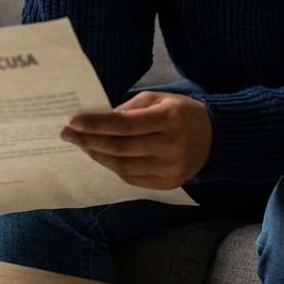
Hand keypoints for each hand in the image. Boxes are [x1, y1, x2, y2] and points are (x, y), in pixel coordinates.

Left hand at [60, 92, 211, 189]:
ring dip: (97, 156)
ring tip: (82, 145)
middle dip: (89, 141)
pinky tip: (103, 157)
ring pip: (123, 167)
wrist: (215, 137)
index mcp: (168, 119)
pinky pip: (132, 178)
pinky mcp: (169, 184)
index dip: (96, 124)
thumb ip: (129, 109)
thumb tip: (98, 121)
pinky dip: (114, 167)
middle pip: (120, 148)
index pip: (124, 125)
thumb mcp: (158, 99)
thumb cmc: (181, 112)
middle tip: (68, 134)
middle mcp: (171, 146)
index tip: (73, 122)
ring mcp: (170, 169)